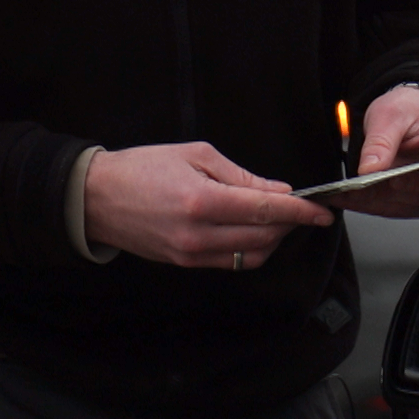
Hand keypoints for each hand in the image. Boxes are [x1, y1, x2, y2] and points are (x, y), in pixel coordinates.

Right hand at [84, 141, 333, 268]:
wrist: (97, 198)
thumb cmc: (143, 167)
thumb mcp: (195, 154)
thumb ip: (240, 176)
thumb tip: (277, 190)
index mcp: (203, 200)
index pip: (266, 210)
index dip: (300, 212)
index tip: (321, 211)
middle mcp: (199, 233)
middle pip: (264, 237)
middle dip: (290, 224)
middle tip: (302, 208)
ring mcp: (191, 254)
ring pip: (251, 256)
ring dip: (273, 240)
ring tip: (278, 219)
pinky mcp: (184, 264)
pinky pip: (231, 263)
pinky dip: (250, 250)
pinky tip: (253, 231)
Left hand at [332, 85, 418, 217]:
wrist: (409, 114)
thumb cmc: (412, 109)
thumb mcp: (392, 113)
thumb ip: (382, 141)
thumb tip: (370, 170)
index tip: (396, 179)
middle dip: (393, 194)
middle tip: (359, 188)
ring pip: (413, 206)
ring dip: (378, 202)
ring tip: (348, 193)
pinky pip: (400, 209)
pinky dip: (374, 204)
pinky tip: (351, 197)